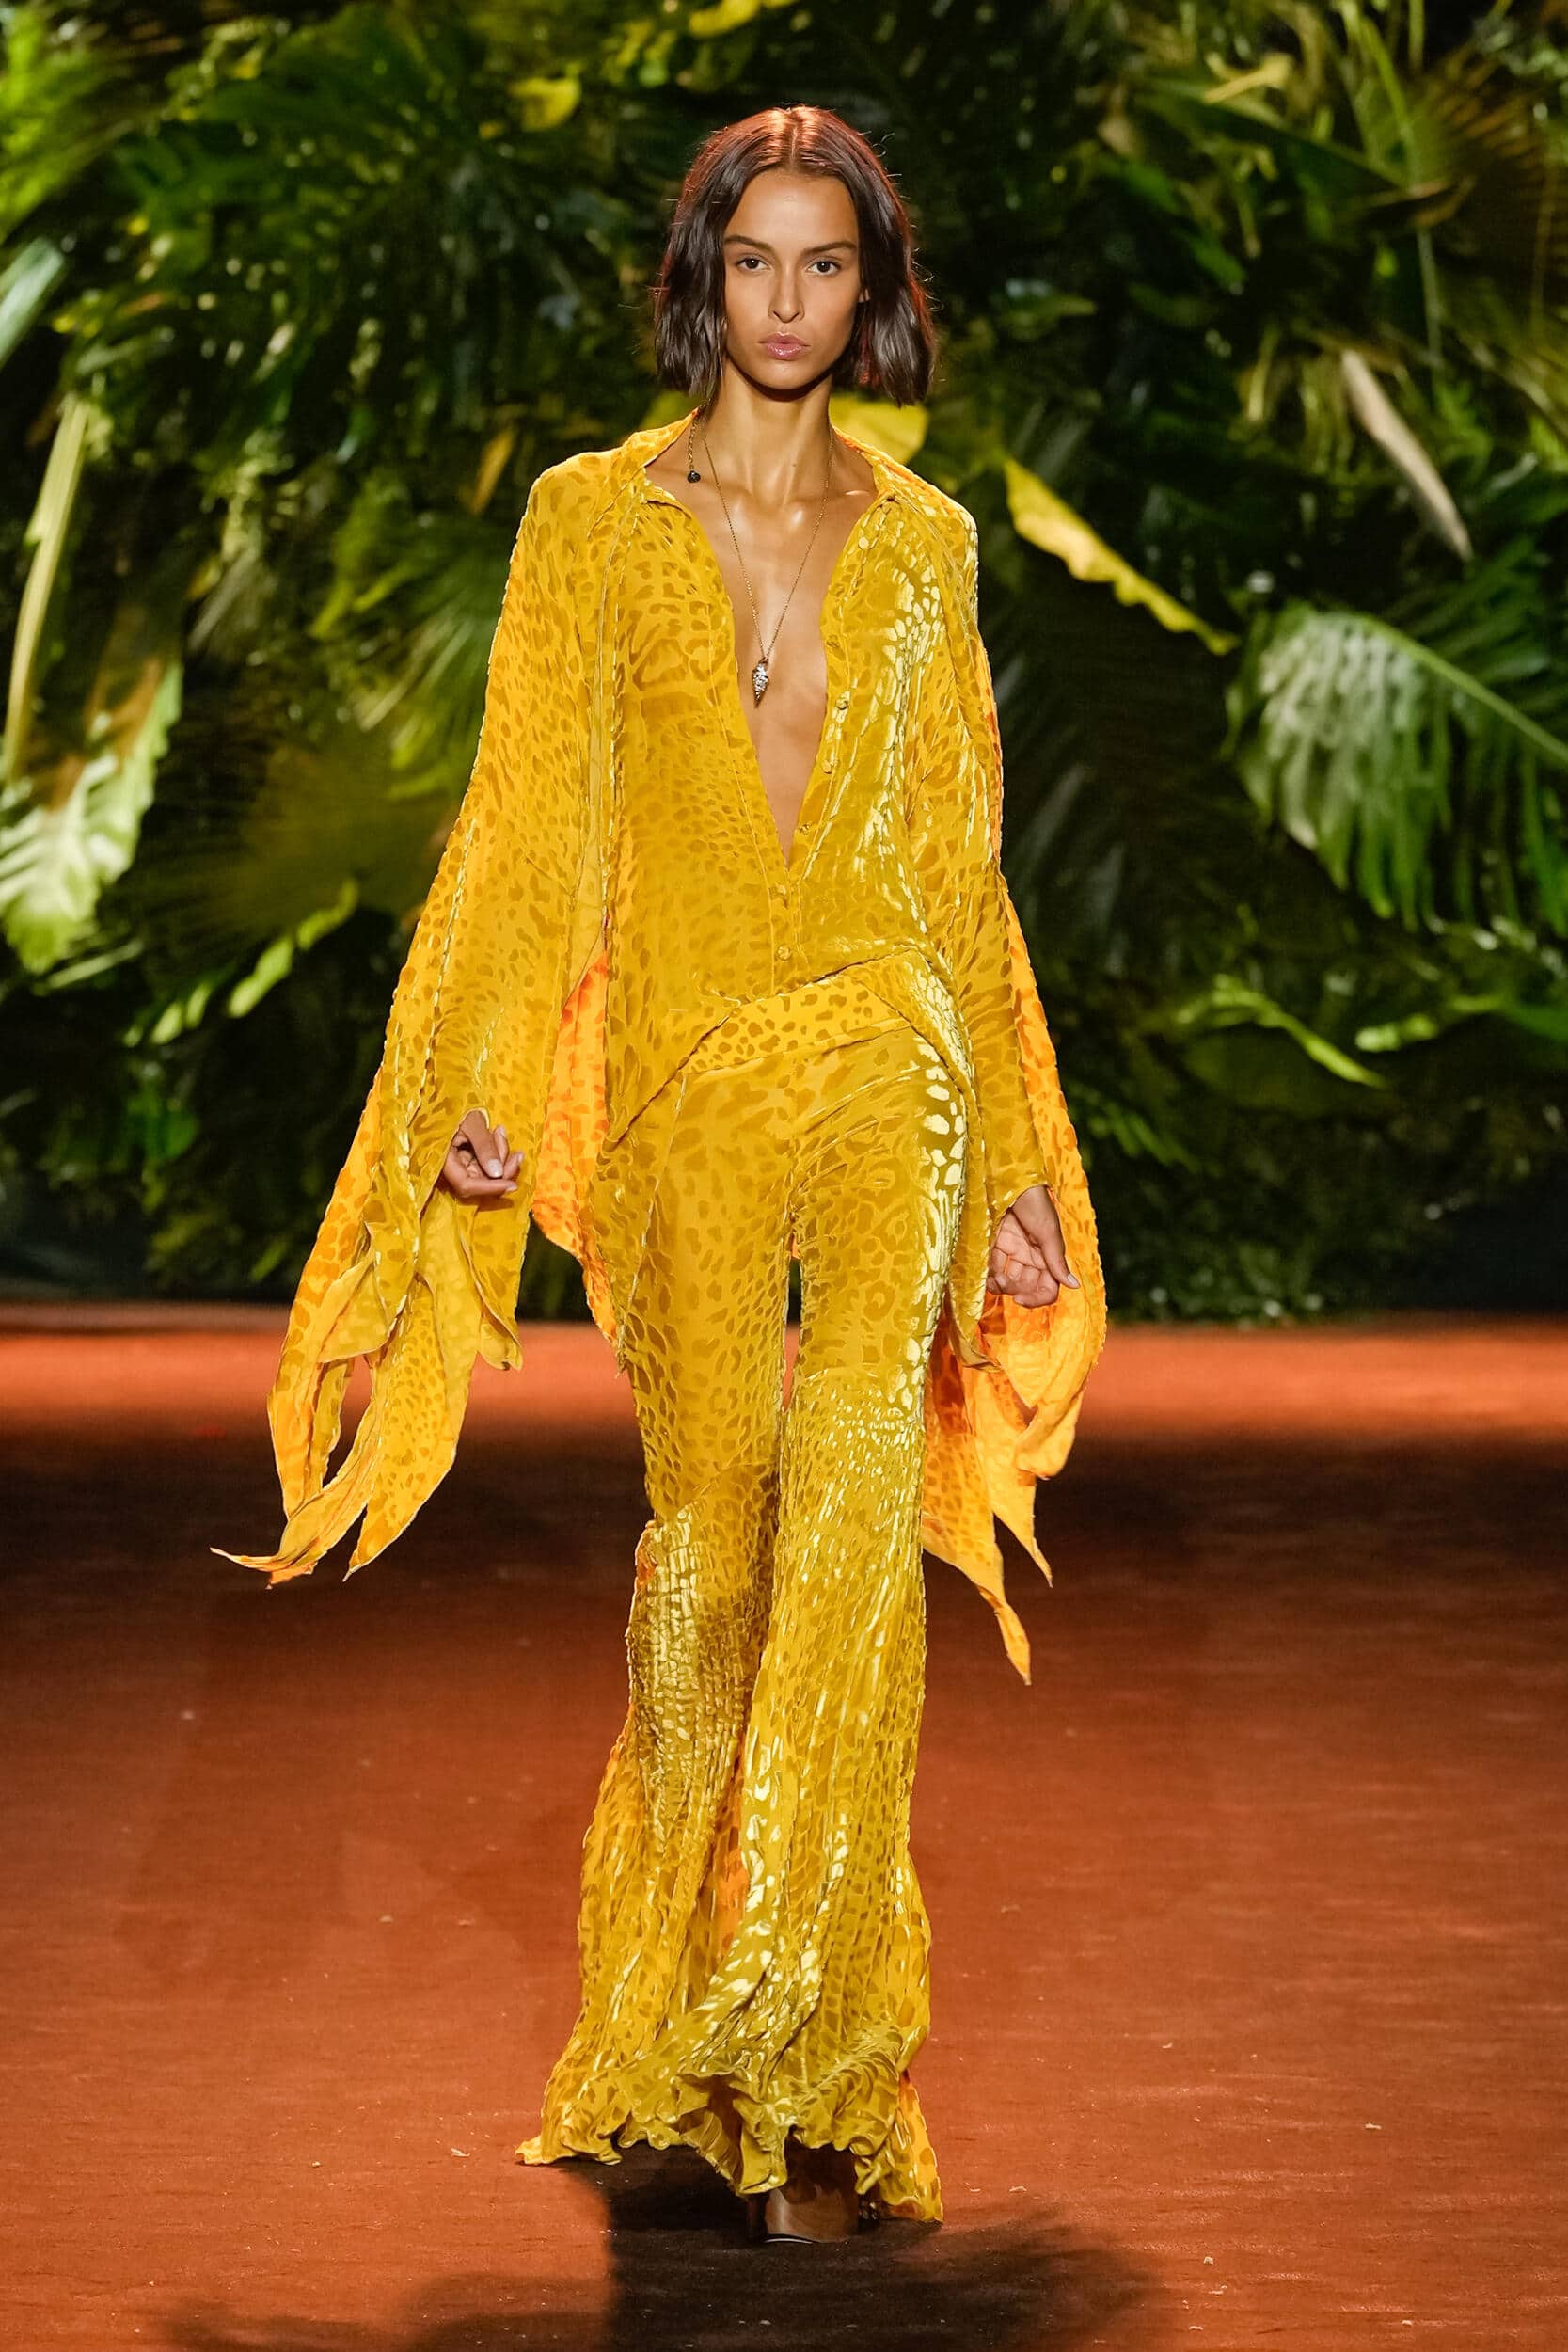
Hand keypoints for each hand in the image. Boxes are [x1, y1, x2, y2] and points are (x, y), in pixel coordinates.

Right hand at [437, 1109, 521, 1205]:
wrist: (450, 1099)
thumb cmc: (456, 1107)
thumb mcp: (471, 1122)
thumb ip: (484, 1146)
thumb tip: (497, 1173)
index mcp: (443, 1161)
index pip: (466, 1185)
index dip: (489, 1188)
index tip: (512, 1185)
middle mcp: (452, 1169)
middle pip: (481, 1183)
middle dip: (503, 1169)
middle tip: (517, 1153)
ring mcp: (462, 1166)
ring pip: (489, 1175)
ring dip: (502, 1158)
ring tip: (500, 1133)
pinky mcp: (471, 1162)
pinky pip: (490, 1166)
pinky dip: (499, 1155)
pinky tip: (499, 1137)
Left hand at [987, 1182, 1079, 1309]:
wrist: (1009, 1180)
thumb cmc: (1034, 1202)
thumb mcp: (1048, 1232)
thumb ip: (1057, 1261)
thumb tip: (1075, 1286)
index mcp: (1047, 1256)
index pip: (1047, 1288)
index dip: (1036, 1299)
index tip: (1020, 1299)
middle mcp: (1030, 1257)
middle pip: (1025, 1287)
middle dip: (1014, 1291)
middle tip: (1002, 1281)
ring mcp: (1011, 1252)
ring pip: (1007, 1281)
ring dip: (999, 1285)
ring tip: (993, 1278)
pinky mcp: (993, 1245)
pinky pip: (991, 1268)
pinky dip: (987, 1275)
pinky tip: (985, 1273)